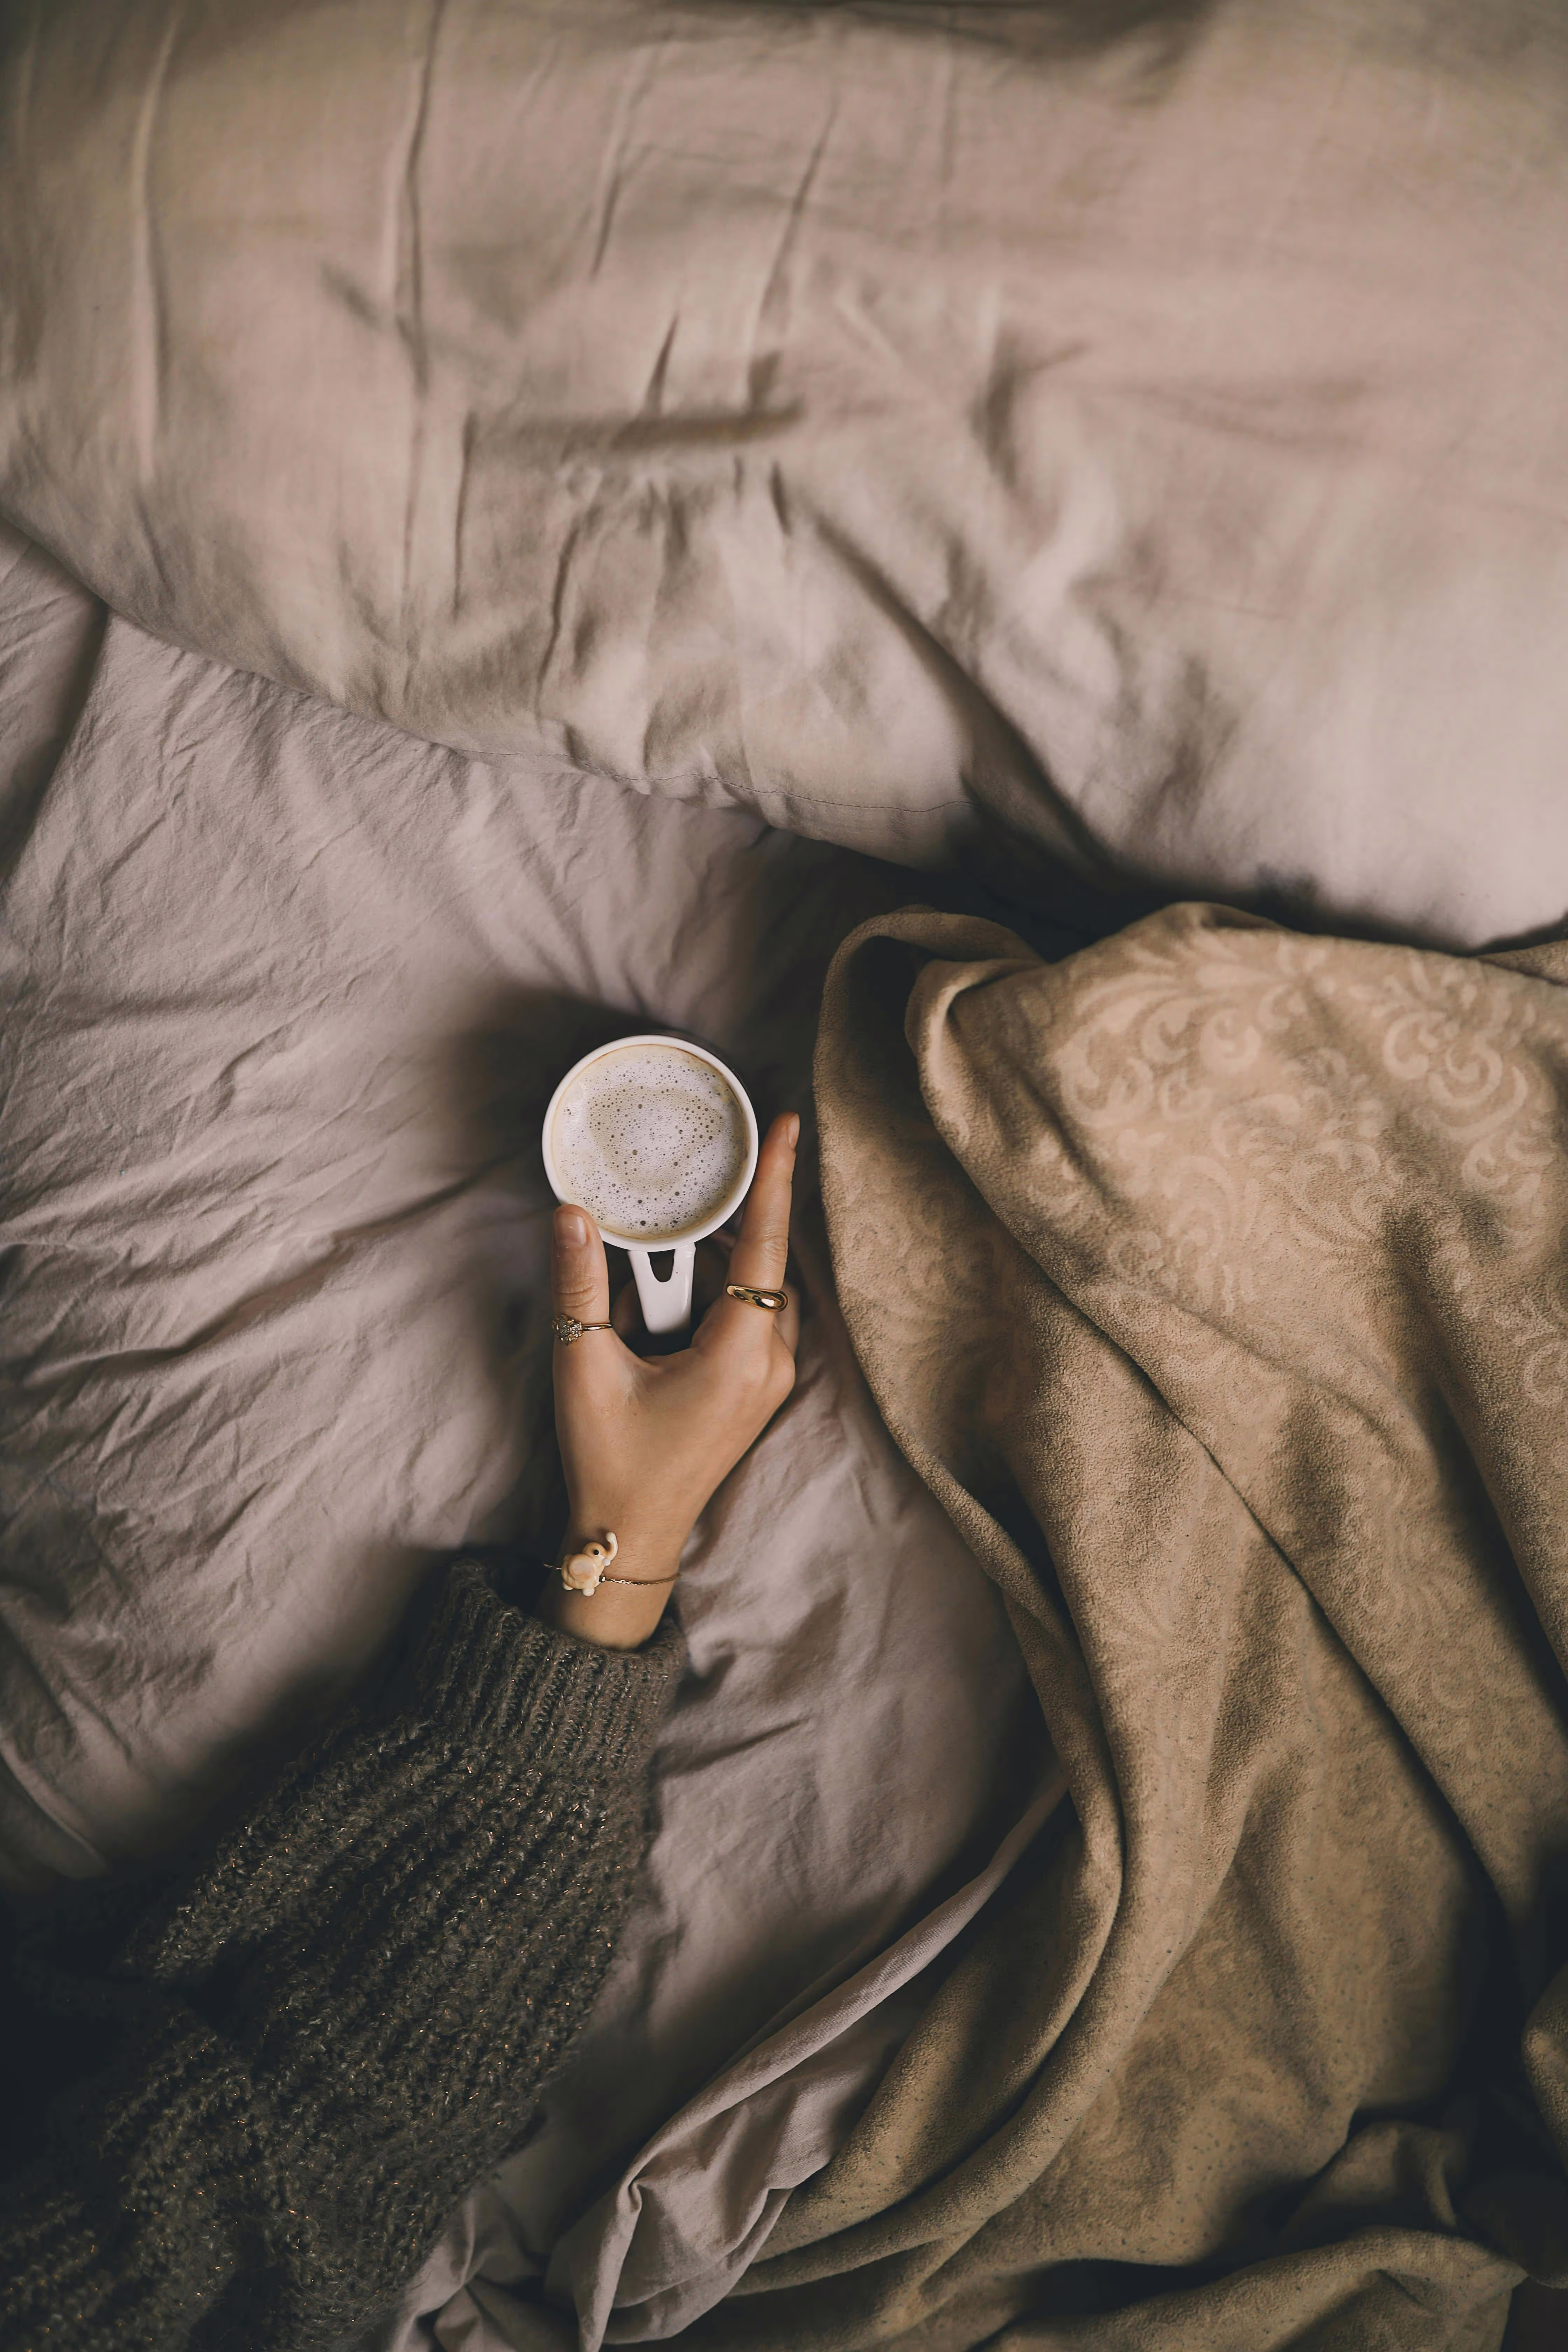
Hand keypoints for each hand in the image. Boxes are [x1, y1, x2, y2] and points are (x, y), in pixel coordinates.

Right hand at [541, 1112, 801, 1649]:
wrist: (630, 1534)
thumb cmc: (612, 1460)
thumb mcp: (583, 1365)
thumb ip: (580, 1283)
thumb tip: (573, 1214)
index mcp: (738, 1357)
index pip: (763, 1248)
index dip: (775, 1181)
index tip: (788, 1127)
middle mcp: (767, 1365)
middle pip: (754, 1265)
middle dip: (716, 1228)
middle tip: (689, 1190)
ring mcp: (766, 1380)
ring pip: (747, 1293)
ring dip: (704, 1268)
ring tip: (655, 1276)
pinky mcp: (753, 1388)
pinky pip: (743, 1319)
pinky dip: (711, 1295)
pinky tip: (667, 1298)